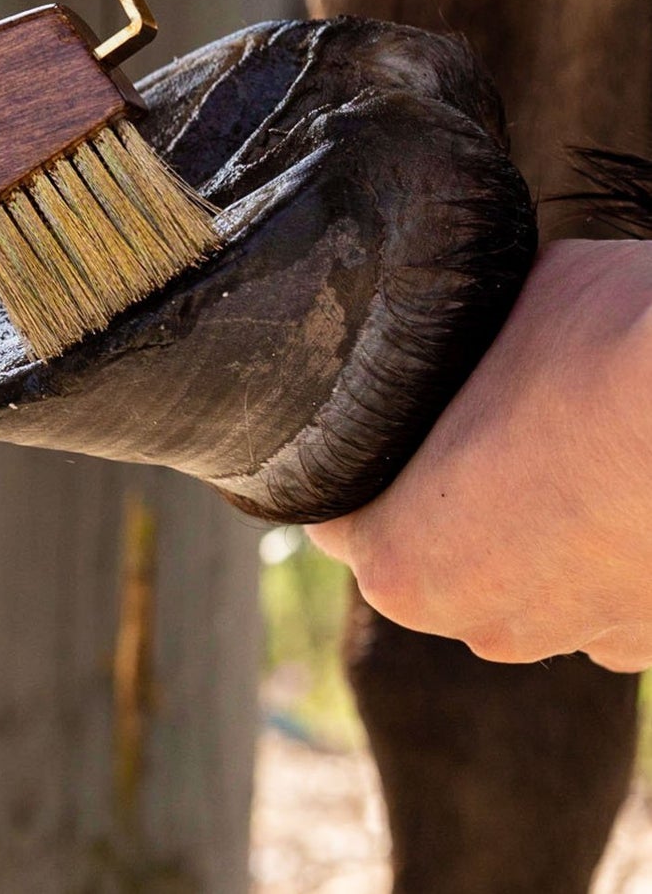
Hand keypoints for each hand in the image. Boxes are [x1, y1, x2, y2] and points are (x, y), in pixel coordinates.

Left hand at [309, 238, 651, 670]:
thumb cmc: (607, 349)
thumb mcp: (497, 310)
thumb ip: (453, 343)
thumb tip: (457, 312)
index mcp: (396, 563)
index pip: (338, 512)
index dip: (350, 455)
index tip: (377, 414)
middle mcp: (476, 623)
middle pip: (425, 548)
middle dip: (440, 490)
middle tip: (475, 415)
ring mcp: (574, 640)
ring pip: (516, 573)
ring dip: (524, 521)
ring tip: (558, 438)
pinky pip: (597, 588)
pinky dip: (599, 542)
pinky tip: (612, 478)